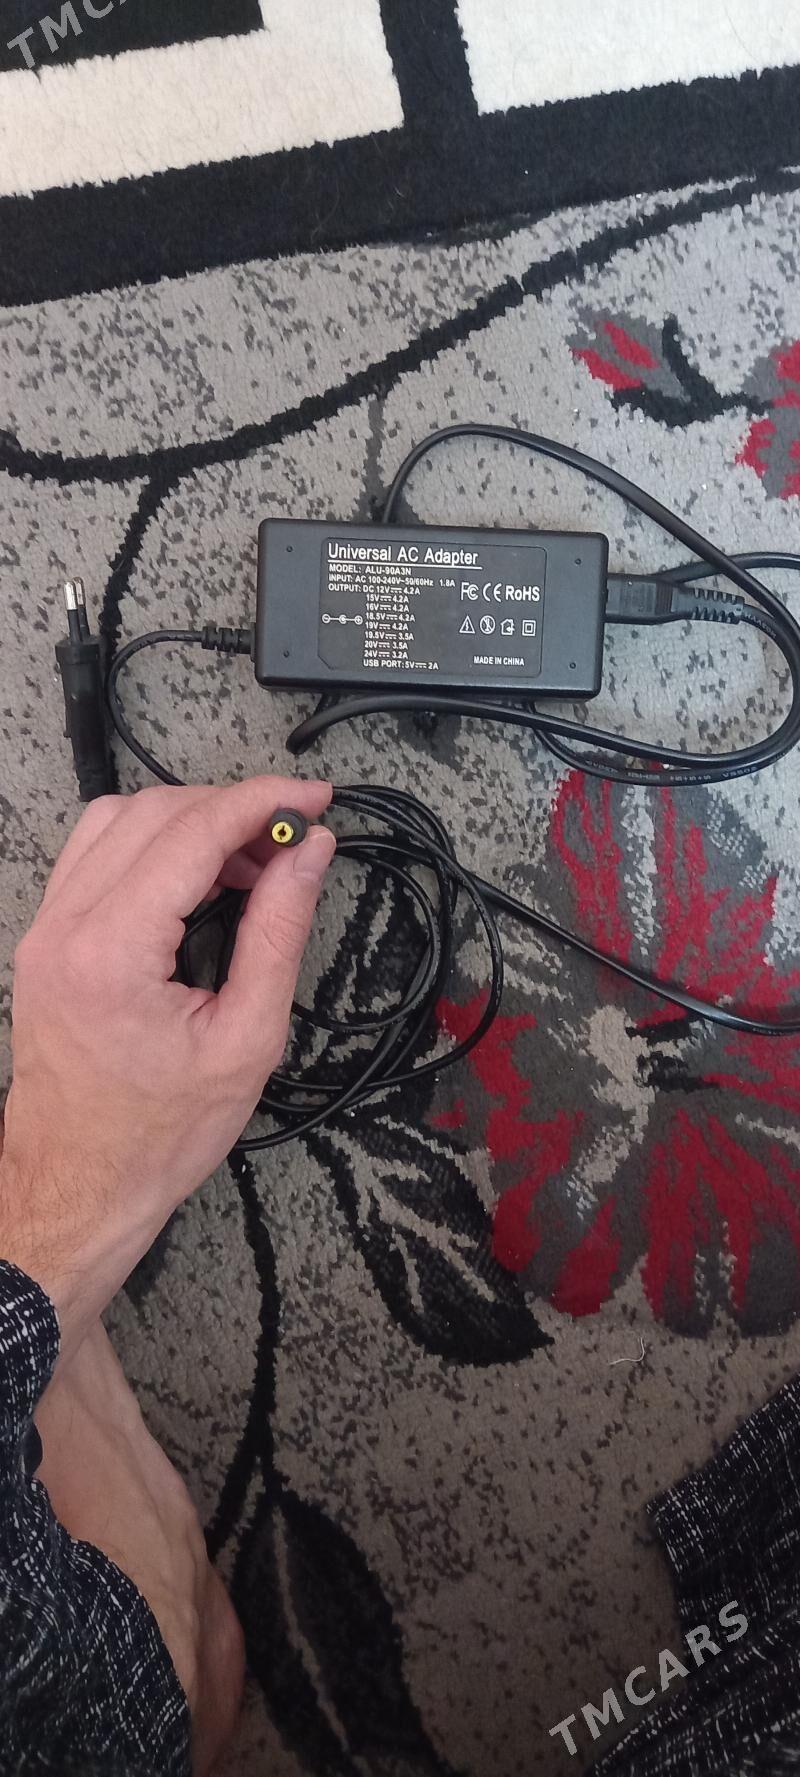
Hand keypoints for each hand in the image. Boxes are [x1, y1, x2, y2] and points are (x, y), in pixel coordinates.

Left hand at [0, 777, 334, 1353]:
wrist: (80, 1183)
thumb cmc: (159, 1133)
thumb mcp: (247, 1039)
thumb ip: (279, 932)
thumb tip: (308, 854)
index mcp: (113, 953)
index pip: (191, 832)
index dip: (262, 802)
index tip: (315, 800)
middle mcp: (66, 927)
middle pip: (154, 813)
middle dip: (232, 809)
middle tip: (294, 842)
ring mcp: (46, 929)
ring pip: (117, 819)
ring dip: (190, 820)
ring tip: (250, 862)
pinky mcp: (46, 938)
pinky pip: (94, 853)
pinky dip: (152, 843)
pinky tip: (197, 877)